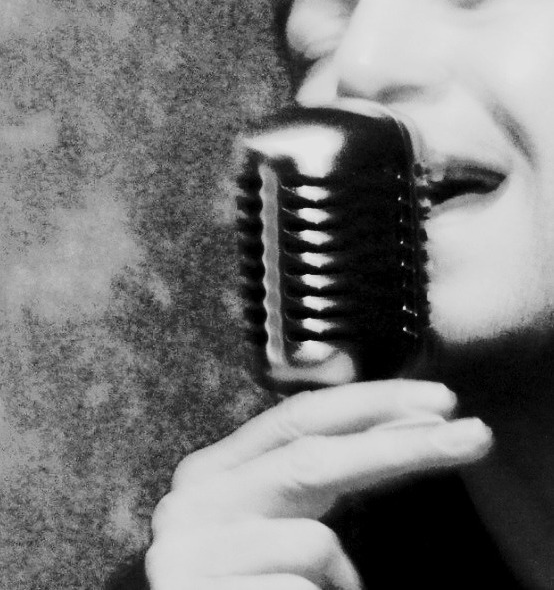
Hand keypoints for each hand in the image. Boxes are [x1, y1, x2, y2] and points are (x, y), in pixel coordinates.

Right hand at [146, 380, 491, 588]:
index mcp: (215, 469)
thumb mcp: (271, 513)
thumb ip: (311, 471)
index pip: (298, 417)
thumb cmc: (240, 575)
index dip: (371, 403)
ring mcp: (189, 551)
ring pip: (315, 542)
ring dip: (340, 577)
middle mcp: (194, 499)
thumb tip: (393, 425)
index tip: (439, 402)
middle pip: (312, 458)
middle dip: (400, 445)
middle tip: (474, 435)